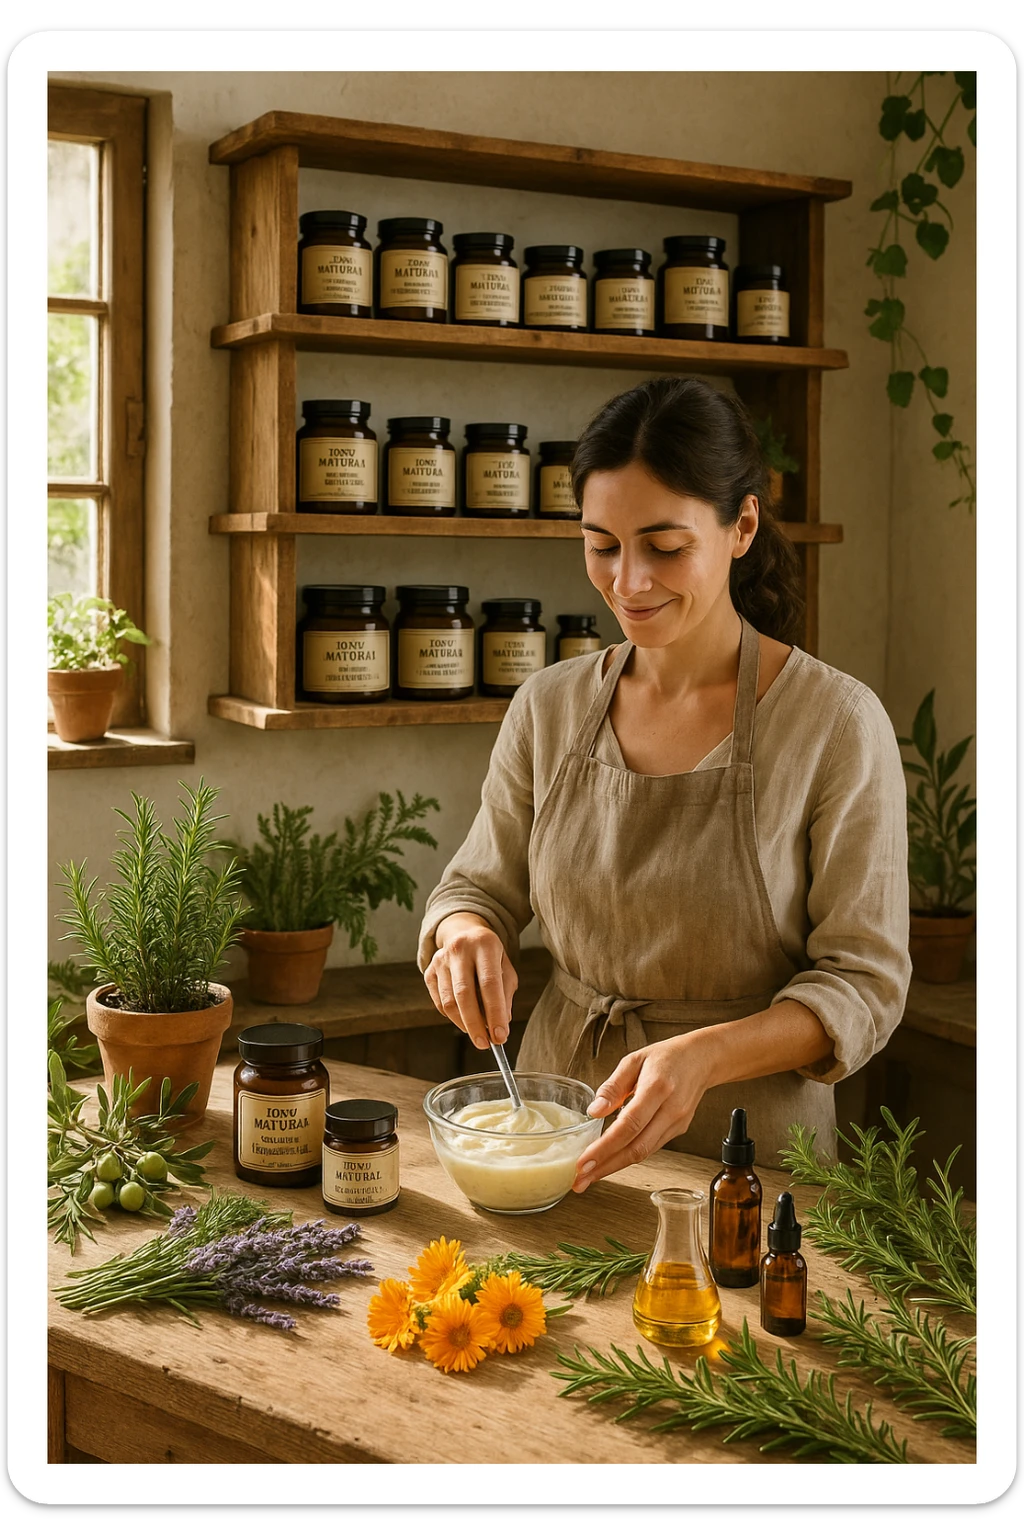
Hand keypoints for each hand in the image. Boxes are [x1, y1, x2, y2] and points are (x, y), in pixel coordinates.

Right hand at [423, 913, 517, 1049]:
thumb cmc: (489, 957)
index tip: (500, 1036)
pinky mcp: (429, 971)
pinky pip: (439, 1003)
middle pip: (464, 994)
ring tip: (478, 1033)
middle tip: (485, 1044)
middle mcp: (459, 949)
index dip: (495, 1013)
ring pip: (449, 1002)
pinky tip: (464, 1019)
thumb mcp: (505, 969)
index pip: (490, 984)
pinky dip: (453, 1017)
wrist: (464, 933)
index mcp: (485, 944)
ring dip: (464, 1024)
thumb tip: (501, 1025)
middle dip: (475, 1025)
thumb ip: (505, 995)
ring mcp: (440, 959)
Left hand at [572, 1033, 715, 1192]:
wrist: (702, 1059)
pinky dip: (628, 1156)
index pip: (628, 1126)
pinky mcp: (678, 1131)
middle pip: (636, 1148)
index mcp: (657, 1088)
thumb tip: (593, 1112)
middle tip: (579, 1181)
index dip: (605, 1148)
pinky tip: (610, 1159)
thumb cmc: (666, 1057)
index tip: (583, 1162)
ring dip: (614, 1167)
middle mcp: (670, 1110)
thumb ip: (613, 1086)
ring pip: (643, 1153)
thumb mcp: (634, 1060)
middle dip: (605, 1168)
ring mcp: (676, 1123)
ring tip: (588, 1175)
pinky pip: (651, 1148)